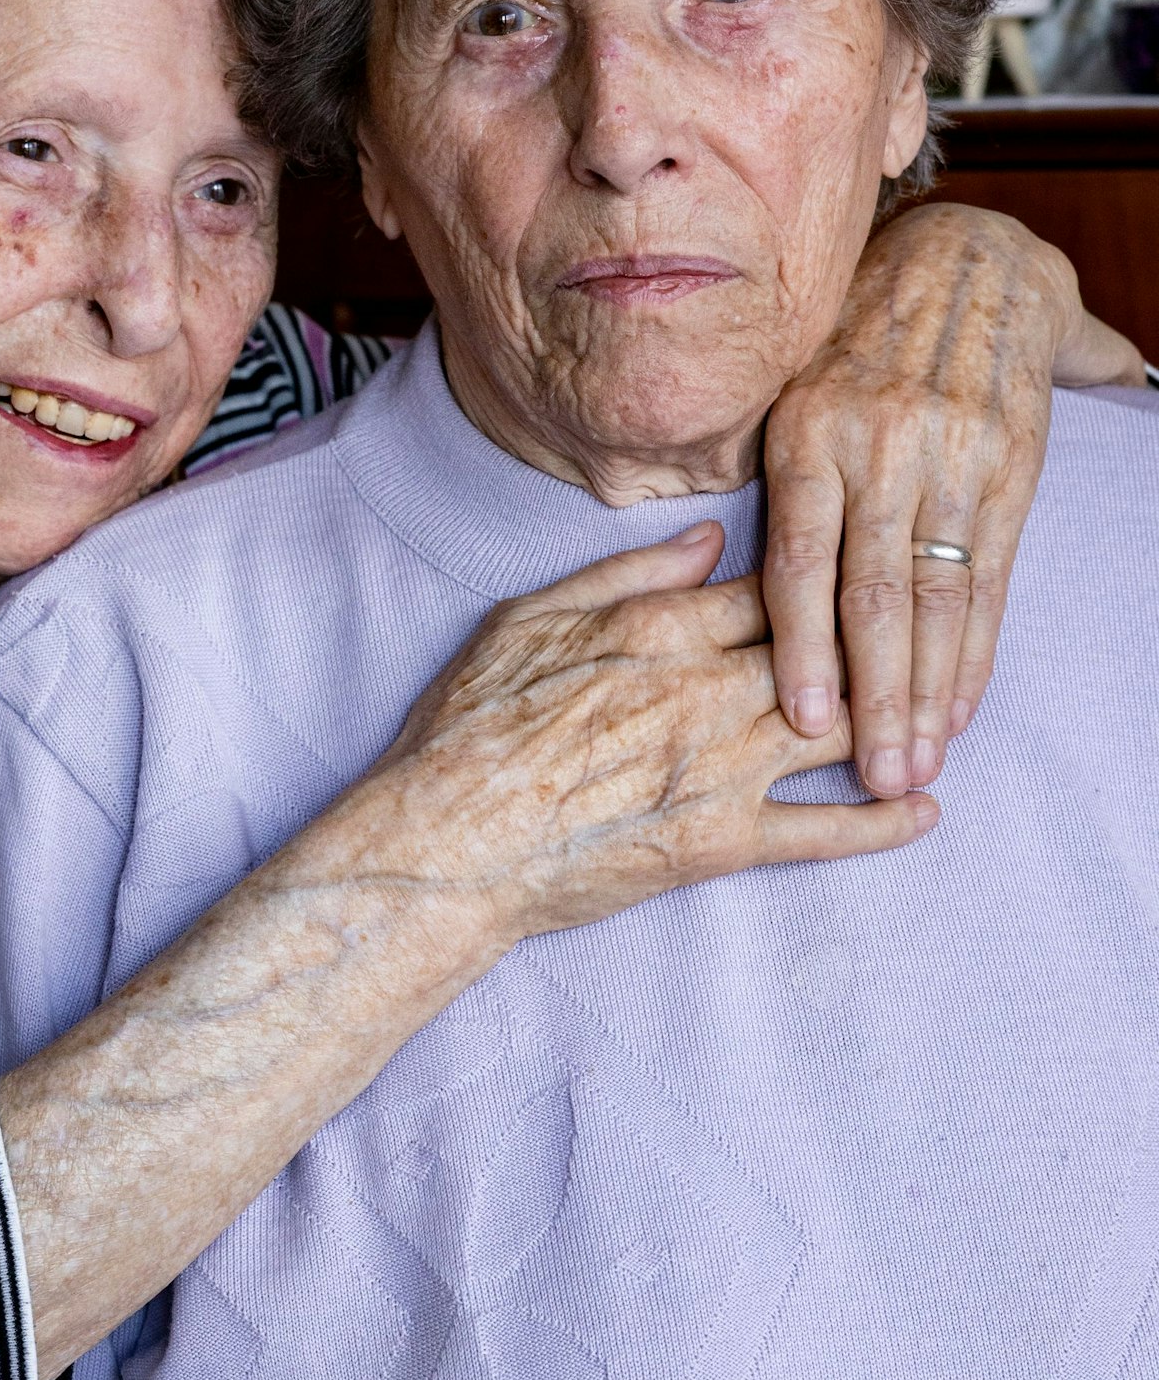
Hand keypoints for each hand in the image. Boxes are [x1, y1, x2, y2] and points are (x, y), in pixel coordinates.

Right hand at [279, 522, 933, 978]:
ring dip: (894, 720)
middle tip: (917, 626)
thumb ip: (624, 575)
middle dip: (875, 638)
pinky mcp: (720, 842)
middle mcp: (704, 690)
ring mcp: (720, 769)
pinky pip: (823, 832)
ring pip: (839, 730)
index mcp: (657, 627)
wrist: (444, 845)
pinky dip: (881, 824)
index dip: (821, 572)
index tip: (854, 561)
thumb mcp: (526, 620)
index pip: (774, 581)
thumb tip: (712, 534)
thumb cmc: (467, 728)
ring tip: (935, 713)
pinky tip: (924, 810)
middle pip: (824, 648)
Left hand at [759, 202, 1119, 802]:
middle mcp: (880, 450)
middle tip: (872, 775)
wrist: (971, 259)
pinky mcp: (1006, 470)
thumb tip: (700, 566)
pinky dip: (975, 647)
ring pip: (936, 597)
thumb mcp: (792, 386)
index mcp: (809, 435)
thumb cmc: (856, 339)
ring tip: (918, 762)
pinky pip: (988, 575)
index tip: (804, 722)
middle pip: (874, 598)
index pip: (801, 563)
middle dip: (874, 697)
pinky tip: (962, 702)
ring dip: (929, 690)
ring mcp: (951, 462)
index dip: (804, 650)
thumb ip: (770, 475)